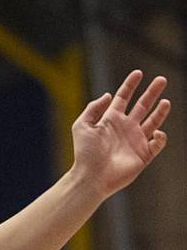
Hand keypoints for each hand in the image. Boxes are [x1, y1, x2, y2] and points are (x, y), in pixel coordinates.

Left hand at [71, 70, 169, 198]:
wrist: (91, 176)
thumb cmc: (84, 152)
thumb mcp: (82, 125)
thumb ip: (93, 109)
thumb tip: (108, 95)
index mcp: (111, 119)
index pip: (123, 97)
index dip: (131, 85)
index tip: (139, 73)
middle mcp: (126, 127)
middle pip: (142, 105)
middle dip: (152, 92)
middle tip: (162, 79)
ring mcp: (136, 140)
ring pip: (153, 121)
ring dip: (161, 111)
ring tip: (166, 101)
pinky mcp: (144, 154)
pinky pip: (157, 143)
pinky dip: (160, 136)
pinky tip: (157, 132)